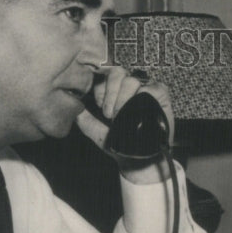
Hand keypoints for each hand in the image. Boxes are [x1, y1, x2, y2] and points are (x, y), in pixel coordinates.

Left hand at [76, 66, 174, 184]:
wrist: (138, 160)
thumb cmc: (119, 143)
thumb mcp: (94, 129)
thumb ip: (82, 116)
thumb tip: (71, 103)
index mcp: (115, 89)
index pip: (105, 74)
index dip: (100, 88)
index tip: (99, 105)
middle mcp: (130, 85)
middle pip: (118, 72)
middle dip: (110, 92)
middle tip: (109, 114)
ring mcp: (146, 88)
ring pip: (132, 80)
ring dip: (123, 98)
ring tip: (122, 115)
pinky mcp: (160, 95)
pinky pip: (151, 87)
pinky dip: (143, 97)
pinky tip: (137, 110)